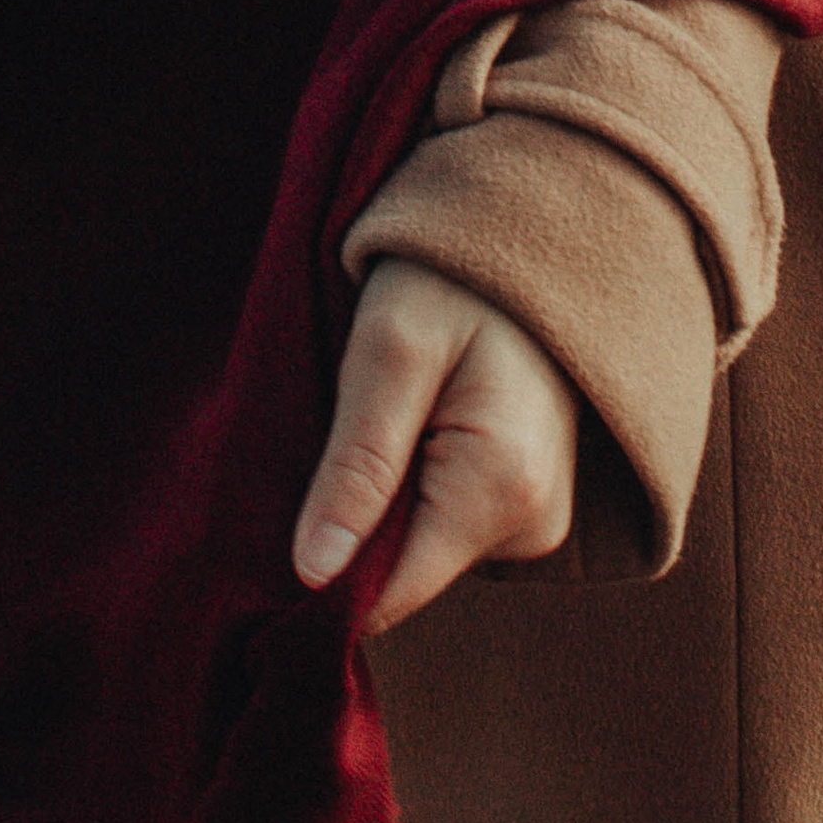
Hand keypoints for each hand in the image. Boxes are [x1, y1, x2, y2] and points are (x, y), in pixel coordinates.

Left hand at [293, 258, 577, 635]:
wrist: (525, 229)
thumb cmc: (450, 277)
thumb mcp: (388, 353)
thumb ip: (355, 466)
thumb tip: (312, 574)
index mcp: (502, 490)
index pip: (393, 593)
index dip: (326, 569)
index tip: (286, 513)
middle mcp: (533, 522)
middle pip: (405, 572)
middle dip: (354, 522)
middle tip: (336, 433)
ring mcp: (537, 514)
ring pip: (421, 548)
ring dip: (382, 499)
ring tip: (379, 416)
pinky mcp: (527, 498)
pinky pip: (446, 522)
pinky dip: (412, 486)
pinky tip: (408, 426)